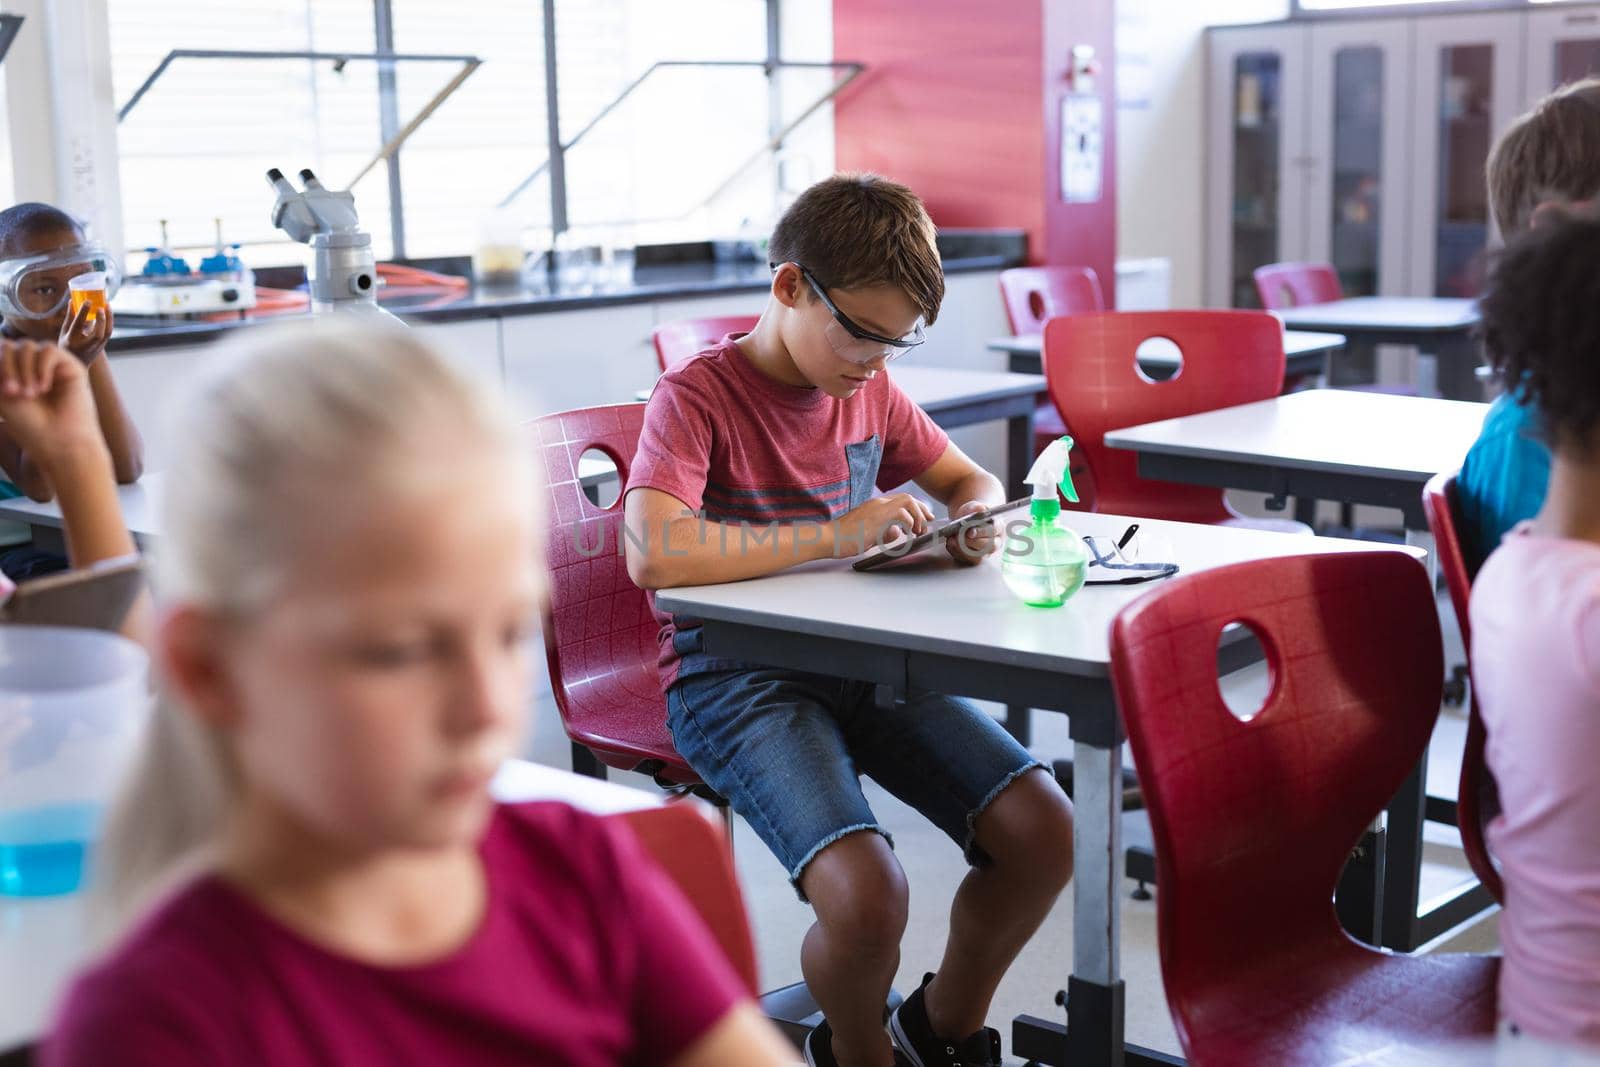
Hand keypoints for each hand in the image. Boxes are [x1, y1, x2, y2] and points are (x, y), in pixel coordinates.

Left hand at [0, 340, 101, 466]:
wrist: (58, 441)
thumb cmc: (30, 425)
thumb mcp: (0, 393)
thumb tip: (0, 344)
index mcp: (13, 373)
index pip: (0, 351)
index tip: (2, 391)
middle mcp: (31, 367)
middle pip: (9, 345)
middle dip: (6, 367)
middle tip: (12, 393)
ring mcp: (51, 366)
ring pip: (28, 346)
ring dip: (24, 370)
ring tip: (31, 394)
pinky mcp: (70, 366)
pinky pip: (49, 350)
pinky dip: (41, 367)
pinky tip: (45, 387)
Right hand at [58, 300, 112, 364]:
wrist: (76, 364)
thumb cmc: (68, 345)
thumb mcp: (64, 332)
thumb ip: (69, 317)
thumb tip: (71, 300)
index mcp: (72, 340)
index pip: (78, 325)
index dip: (83, 313)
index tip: (88, 301)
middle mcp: (85, 345)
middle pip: (98, 334)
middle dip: (101, 320)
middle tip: (101, 306)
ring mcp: (96, 347)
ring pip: (106, 333)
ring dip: (109, 319)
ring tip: (107, 304)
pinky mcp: (102, 346)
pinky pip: (108, 332)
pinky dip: (109, 321)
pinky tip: (108, 311)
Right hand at [835, 492, 933, 557]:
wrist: (829, 538)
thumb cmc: (844, 539)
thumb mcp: (869, 535)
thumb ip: (884, 532)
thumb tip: (897, 533)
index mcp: (874, 505)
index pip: (900, 501)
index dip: (916, 508)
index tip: (924, 518)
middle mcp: (877, 502)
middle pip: (907, 498)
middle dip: (922, 509)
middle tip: (929, 521)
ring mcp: (877, 507)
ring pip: (908, 501)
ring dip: (918, 515)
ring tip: (919, 530)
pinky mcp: (877, 516)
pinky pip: (901, 514)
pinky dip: (909, 523)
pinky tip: (908, 533)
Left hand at [945, 500, 1000, 565]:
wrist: (967, 521)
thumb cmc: (973, 514)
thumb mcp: (973, 507)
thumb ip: (976, 507)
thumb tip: (980, 509)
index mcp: (998, 527)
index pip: (994, 531)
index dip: (982, 532)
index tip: (970, 532)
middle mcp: (995, 542)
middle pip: (988, 546)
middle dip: (971, 542)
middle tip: (958, 536)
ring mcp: (986, 552)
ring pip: (979, 557)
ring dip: (964, 550)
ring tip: (952, 540)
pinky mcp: (976, 559)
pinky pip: (968, 560)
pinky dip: (958, 553)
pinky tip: (950, 544)